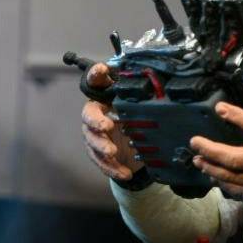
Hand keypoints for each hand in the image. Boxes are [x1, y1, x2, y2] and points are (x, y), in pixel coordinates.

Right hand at [80, 63, 141, 182]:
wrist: (134, 145)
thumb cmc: (134, 118)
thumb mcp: (140, 106)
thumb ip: (140, 94)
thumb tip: (154, 77)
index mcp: (104, 97)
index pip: (96, 82)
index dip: (96, 75)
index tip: (102, 69)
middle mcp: (96, 114)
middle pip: (89, 115)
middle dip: (96, 121)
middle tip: (107, 126)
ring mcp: (94, 134)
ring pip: (92, 140)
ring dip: (102, 147)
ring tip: (113, 153)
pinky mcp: (98, 153)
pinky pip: (101, 161)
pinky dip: (112, 168)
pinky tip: (124, 173)